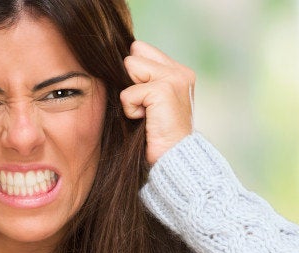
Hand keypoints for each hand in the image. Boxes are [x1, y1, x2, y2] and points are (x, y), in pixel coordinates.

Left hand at [120, 41, 193, 163]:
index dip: (132, 70)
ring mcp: (174, 78)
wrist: (174, 158)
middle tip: (145, 105)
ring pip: (130, 65)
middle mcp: (179, 71)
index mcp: (178, 72)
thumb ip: (144, 80)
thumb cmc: (156, 134)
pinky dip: (131, 109)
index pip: (141, 48)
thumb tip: (118, 64)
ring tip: (146, 112)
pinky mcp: (163, 89)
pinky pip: (128, 92)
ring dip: (130, 94)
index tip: (141, 96)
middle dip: (130, 79)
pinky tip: (146, 120)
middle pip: (134, 52)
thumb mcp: (152, 102)